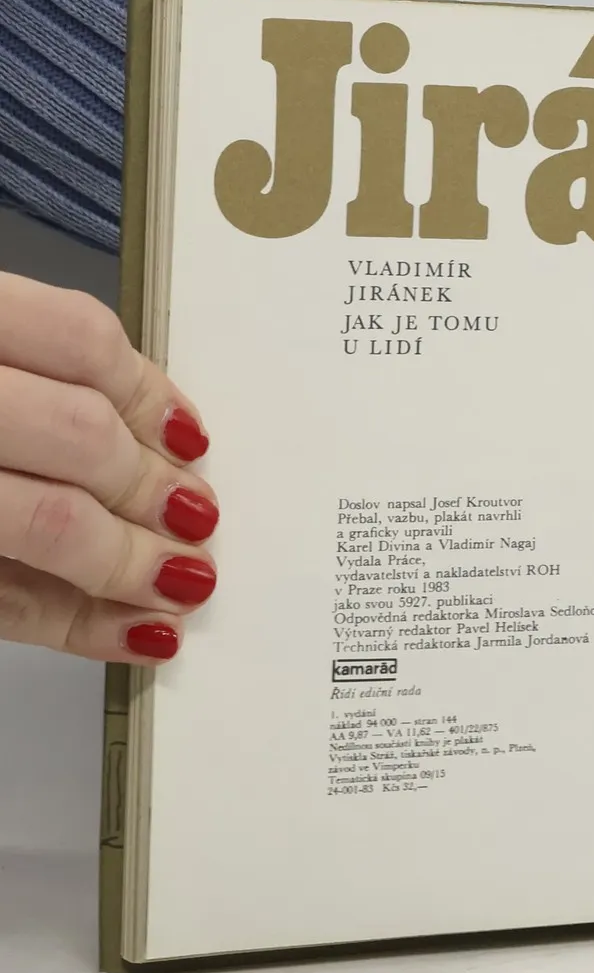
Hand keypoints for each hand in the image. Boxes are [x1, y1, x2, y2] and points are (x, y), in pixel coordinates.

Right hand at [0, 271, 216, 663]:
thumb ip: (36, 380)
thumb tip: (160, 436)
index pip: (78, 337)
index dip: (148, 392)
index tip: (191, 438)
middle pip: (77, 433)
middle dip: (150, 486)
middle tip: (196, 516)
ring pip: (46, 519)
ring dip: (130, 561)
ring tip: (180, 582)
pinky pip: (1, 601)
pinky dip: (78, 624)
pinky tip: (135, 635)